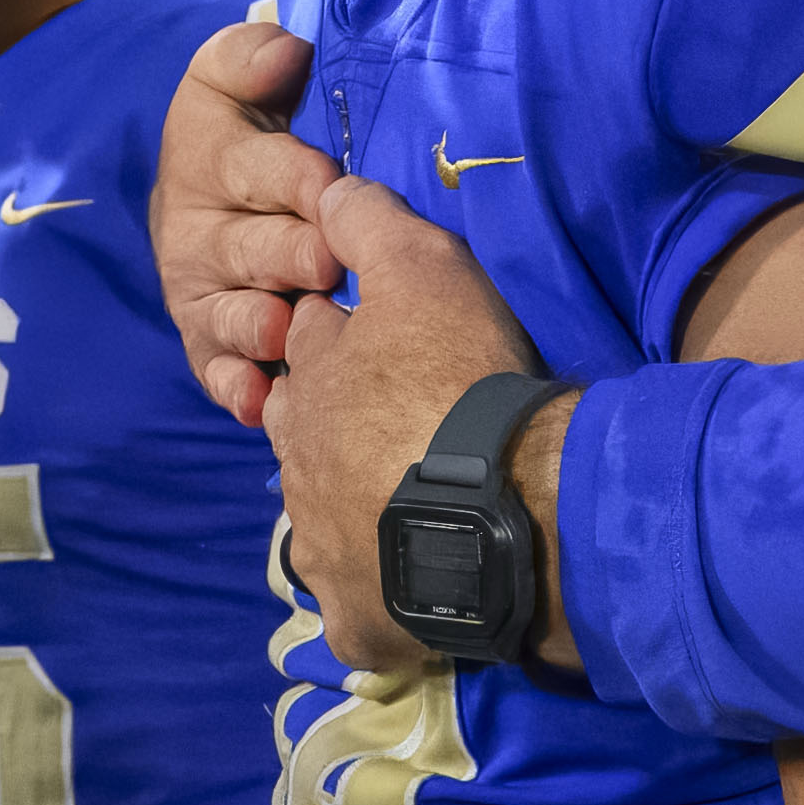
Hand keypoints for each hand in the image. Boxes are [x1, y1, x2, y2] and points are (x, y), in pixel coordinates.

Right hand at [149, 17, 337, 425]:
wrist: (222, 198)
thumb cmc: (249, 133)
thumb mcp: (238, 77)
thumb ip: (252, 57)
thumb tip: (285, 50)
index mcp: (204, 159)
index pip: (251, 166)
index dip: (293, 176)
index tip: (329, 184)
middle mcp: (195, 233)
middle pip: (250, 249)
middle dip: (291, 254)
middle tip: (328, 264)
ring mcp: (202, 296)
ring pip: (234, 315)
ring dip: (262, 325)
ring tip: (289, 332)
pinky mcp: (208, 347)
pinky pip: (218, 373)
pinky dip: (238, 388)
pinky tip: (259, 401)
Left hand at [270, 175, 548, 674]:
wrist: (507, 504)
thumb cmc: (459, 380)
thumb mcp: (423, 271)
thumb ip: (369, 224)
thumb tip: (327, 189)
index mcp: (307, 385)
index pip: (310, 352)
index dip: (348, 343)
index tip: (392, 350)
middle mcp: (297, 466)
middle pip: (309, 439)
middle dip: (341, 432)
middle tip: (406, 432)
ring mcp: (320, 547)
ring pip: (328, 521)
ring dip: (360, 511)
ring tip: (419, 508)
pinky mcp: (355, 614)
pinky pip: (357, 607)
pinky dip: (379, 596)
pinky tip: (419, 584)